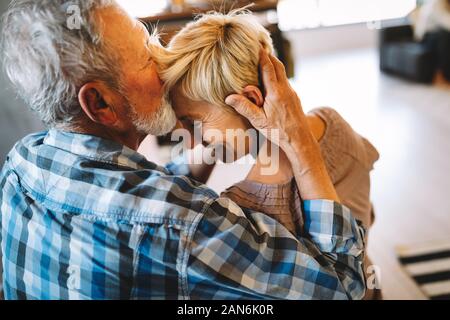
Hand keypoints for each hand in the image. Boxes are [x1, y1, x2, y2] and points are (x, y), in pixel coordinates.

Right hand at [226, 50, 338, 201]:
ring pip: (283, 74)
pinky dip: (278, 76)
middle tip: (260, 48)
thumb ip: (244, 107)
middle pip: (278, 66)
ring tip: (265, 60)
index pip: (268, 68)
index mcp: (276, 92)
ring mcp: (292, 93)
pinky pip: (285, 82)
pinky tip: (272, 81)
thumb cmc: (279, 132)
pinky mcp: (294, 99)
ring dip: (274, 65)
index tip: (256, 46)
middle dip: (269, 56)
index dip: (262, 56)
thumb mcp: (258, 121)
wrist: (300, 140)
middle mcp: (286, 89)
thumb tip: (228, 97)